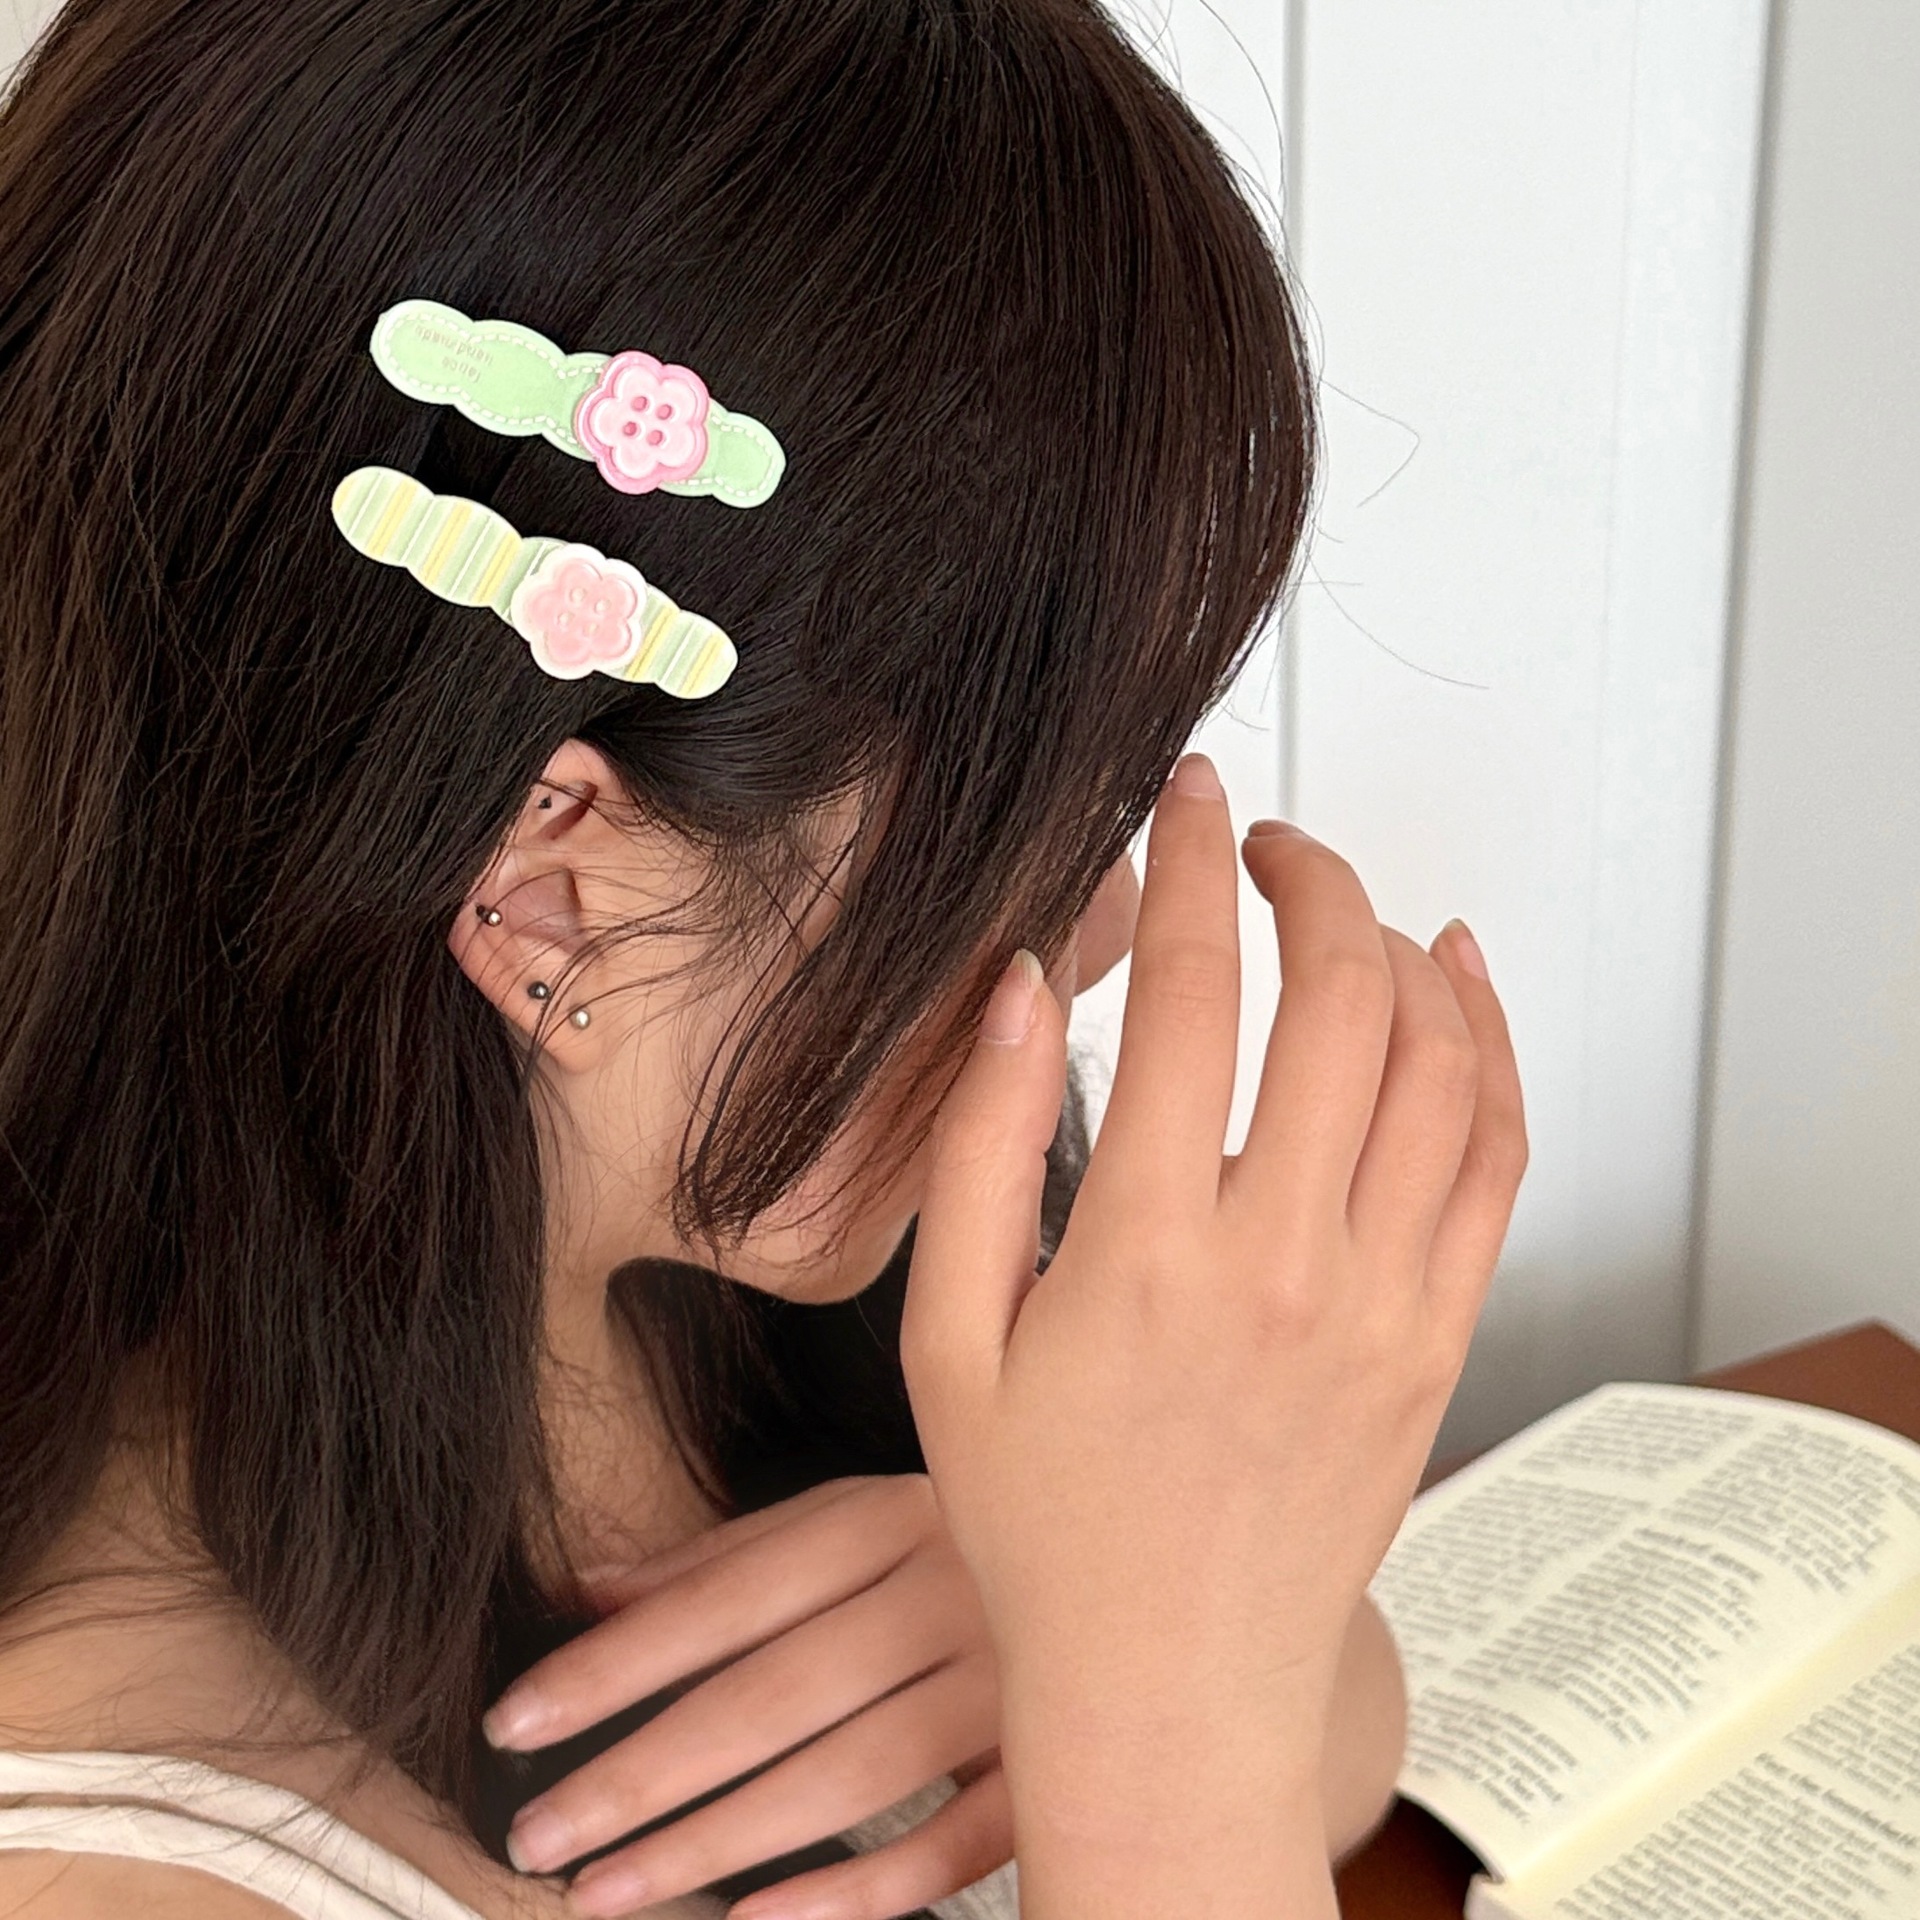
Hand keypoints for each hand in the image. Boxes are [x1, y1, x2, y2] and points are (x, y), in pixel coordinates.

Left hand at [482, 1474, 1010, 1918]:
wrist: (1137, 1558)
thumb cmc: (957, 1544)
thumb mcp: (849, 1519)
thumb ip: (726, 1556)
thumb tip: (586, 1590)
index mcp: (891, 1514)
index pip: (731, 1594)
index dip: (619, 1659)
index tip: (516, 1719)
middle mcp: (950, 1588)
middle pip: (776, 1691)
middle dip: (642, 1771)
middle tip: (538, 1833)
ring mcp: (1009, 1682)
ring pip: (849, 1773)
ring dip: (716, 1843)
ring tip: (604, 1893)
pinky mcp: (1052, 1767)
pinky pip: (954, 1843)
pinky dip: (856, 1891)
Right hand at [901, 754, 1526, 1823]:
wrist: (1173, 1689)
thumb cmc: (1045, 1530)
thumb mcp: (950, 1341)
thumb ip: (978, 1150)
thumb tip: (1020, 992)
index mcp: (1147, 1250)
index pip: (1194, 992)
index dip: (1191, 863)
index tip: (1190, 798)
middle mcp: (1285, 1261)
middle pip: (1341, 997)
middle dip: (1310, 878)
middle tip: (1266, 842)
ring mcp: (1384, 1300)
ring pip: (1441, 1062)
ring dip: (1402, 948)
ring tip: (1346, 906)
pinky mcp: (1440, 1338)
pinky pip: (1499, 1157)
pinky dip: (1495, 1047)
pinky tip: (1460, 983)